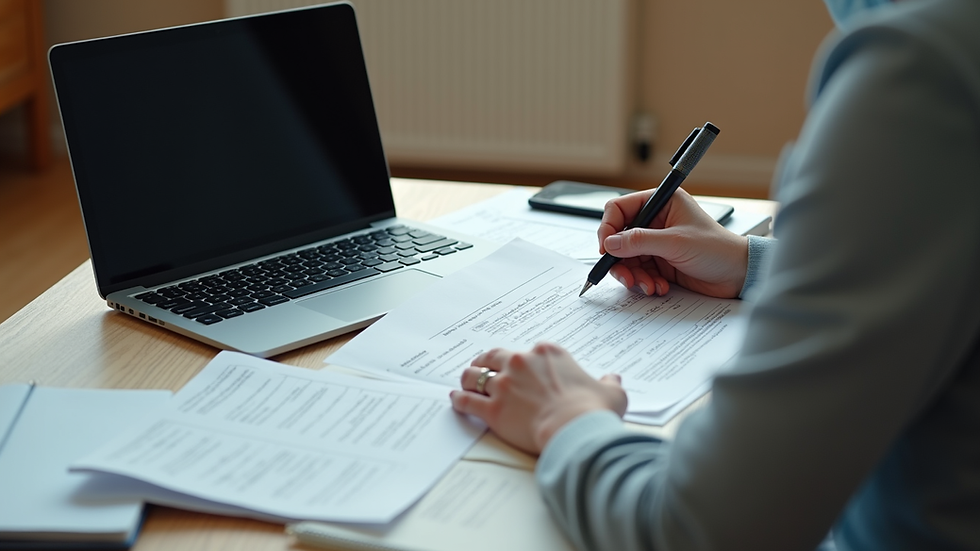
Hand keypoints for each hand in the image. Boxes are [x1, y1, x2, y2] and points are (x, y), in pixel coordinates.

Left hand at [450, 342, 626, 454]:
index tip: (518, 368)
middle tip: (482, 367)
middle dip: (485, 361)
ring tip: (465, 382)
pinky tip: (456, 399)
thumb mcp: (611, 392)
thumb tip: (613, 379)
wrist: (574, 429)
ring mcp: (504, 385)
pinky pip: (468, 401)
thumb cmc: (593, 410)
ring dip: (468, 378)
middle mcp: (521, 363)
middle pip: (493, 356)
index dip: (520, 361)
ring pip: (475, 376)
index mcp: (547, 354)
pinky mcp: (493, 409)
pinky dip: (460, 399)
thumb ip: (609, 383)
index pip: (527, 352)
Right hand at [598, 188, 748, 298]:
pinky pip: (637, 272)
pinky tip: (658, 287)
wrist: (737, 275)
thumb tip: (610, 243)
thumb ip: (639, 241)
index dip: (608, 228)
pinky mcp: (658, 262)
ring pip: (626, 259)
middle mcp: (655, 221)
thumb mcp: (675, 242)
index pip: (619, 209)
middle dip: (620, 259)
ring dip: (633, 275)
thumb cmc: (718, 249)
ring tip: (647, 285)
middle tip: (625, 275)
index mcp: (661, 203)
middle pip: (618, 238)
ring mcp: (656, 243)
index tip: (606, 248)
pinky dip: (643, 282)